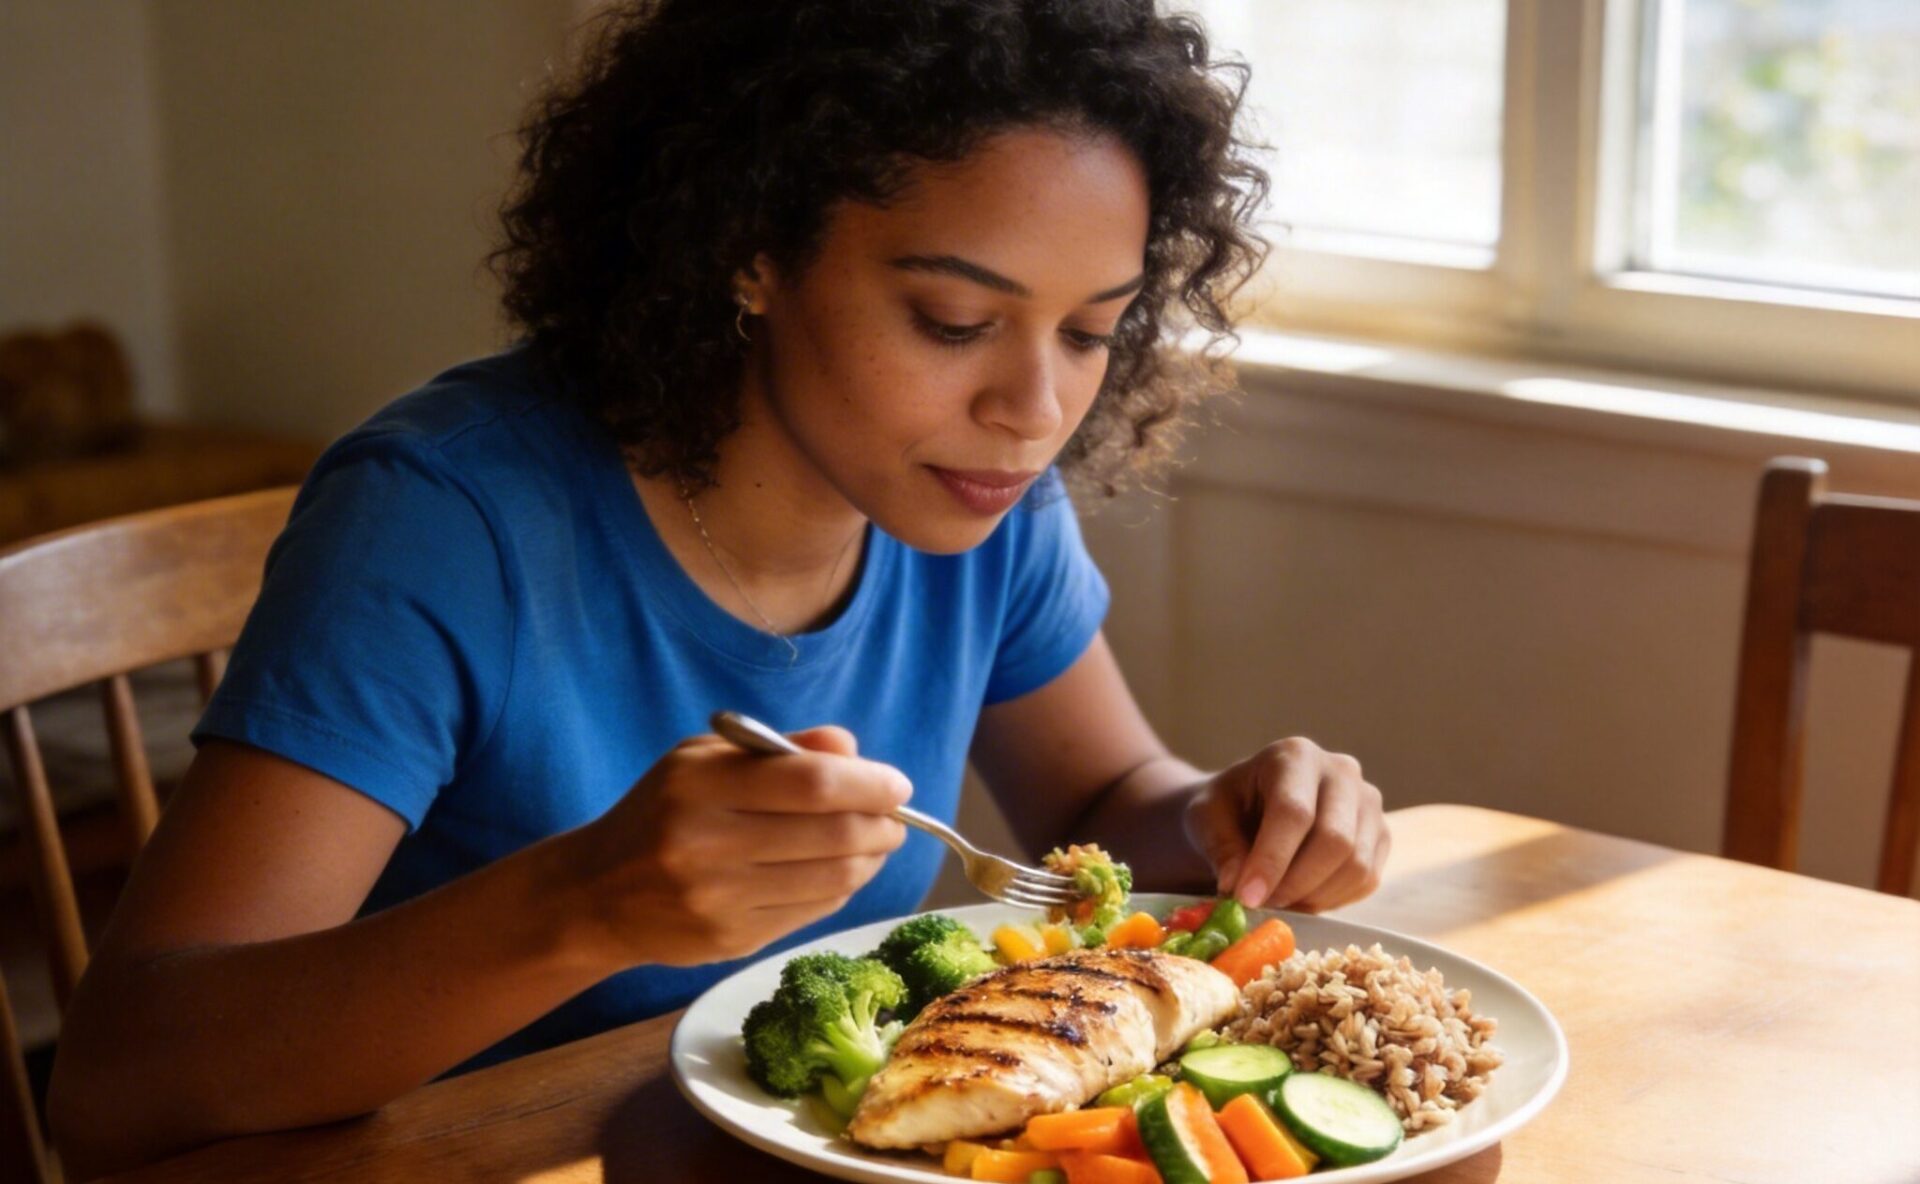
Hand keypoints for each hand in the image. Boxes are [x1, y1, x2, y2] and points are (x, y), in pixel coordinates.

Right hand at [568, 726, 910, 966]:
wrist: (596, 893)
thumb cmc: (663, 811)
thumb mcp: (705, 759)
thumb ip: (781, 749)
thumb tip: (853, 750)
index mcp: (700, 785)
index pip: (812, 782)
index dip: (869, 784)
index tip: (897, 784)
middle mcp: (707, 844)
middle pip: (832, 834)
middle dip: (882, 825)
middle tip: (895, 818)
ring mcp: (719, 899)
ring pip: (832, 879)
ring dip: (870, 860)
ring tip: (876, 844)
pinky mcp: (730, 940)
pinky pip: (812, 912)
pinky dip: (840, 889)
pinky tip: (840, 872)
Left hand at [1181, 737, 1387, 912]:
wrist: (1253, 809)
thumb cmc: (1228, 808)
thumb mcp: (1206, 818)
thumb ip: (1219, 847)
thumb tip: (1237, 884)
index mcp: (1295, 755)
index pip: (1293, 811)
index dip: (1271, 859)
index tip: (1246, 898)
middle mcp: (1342, 772)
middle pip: (1335, 840)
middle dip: (1295, 883)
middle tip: (1261, 905)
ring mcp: (1368, 803)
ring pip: (1356, 865)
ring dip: (1313, 896)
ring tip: (1276, 900)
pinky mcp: (1380, 836)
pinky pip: (1367, 880)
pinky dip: (1332, 900)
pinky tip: (1300, 897)